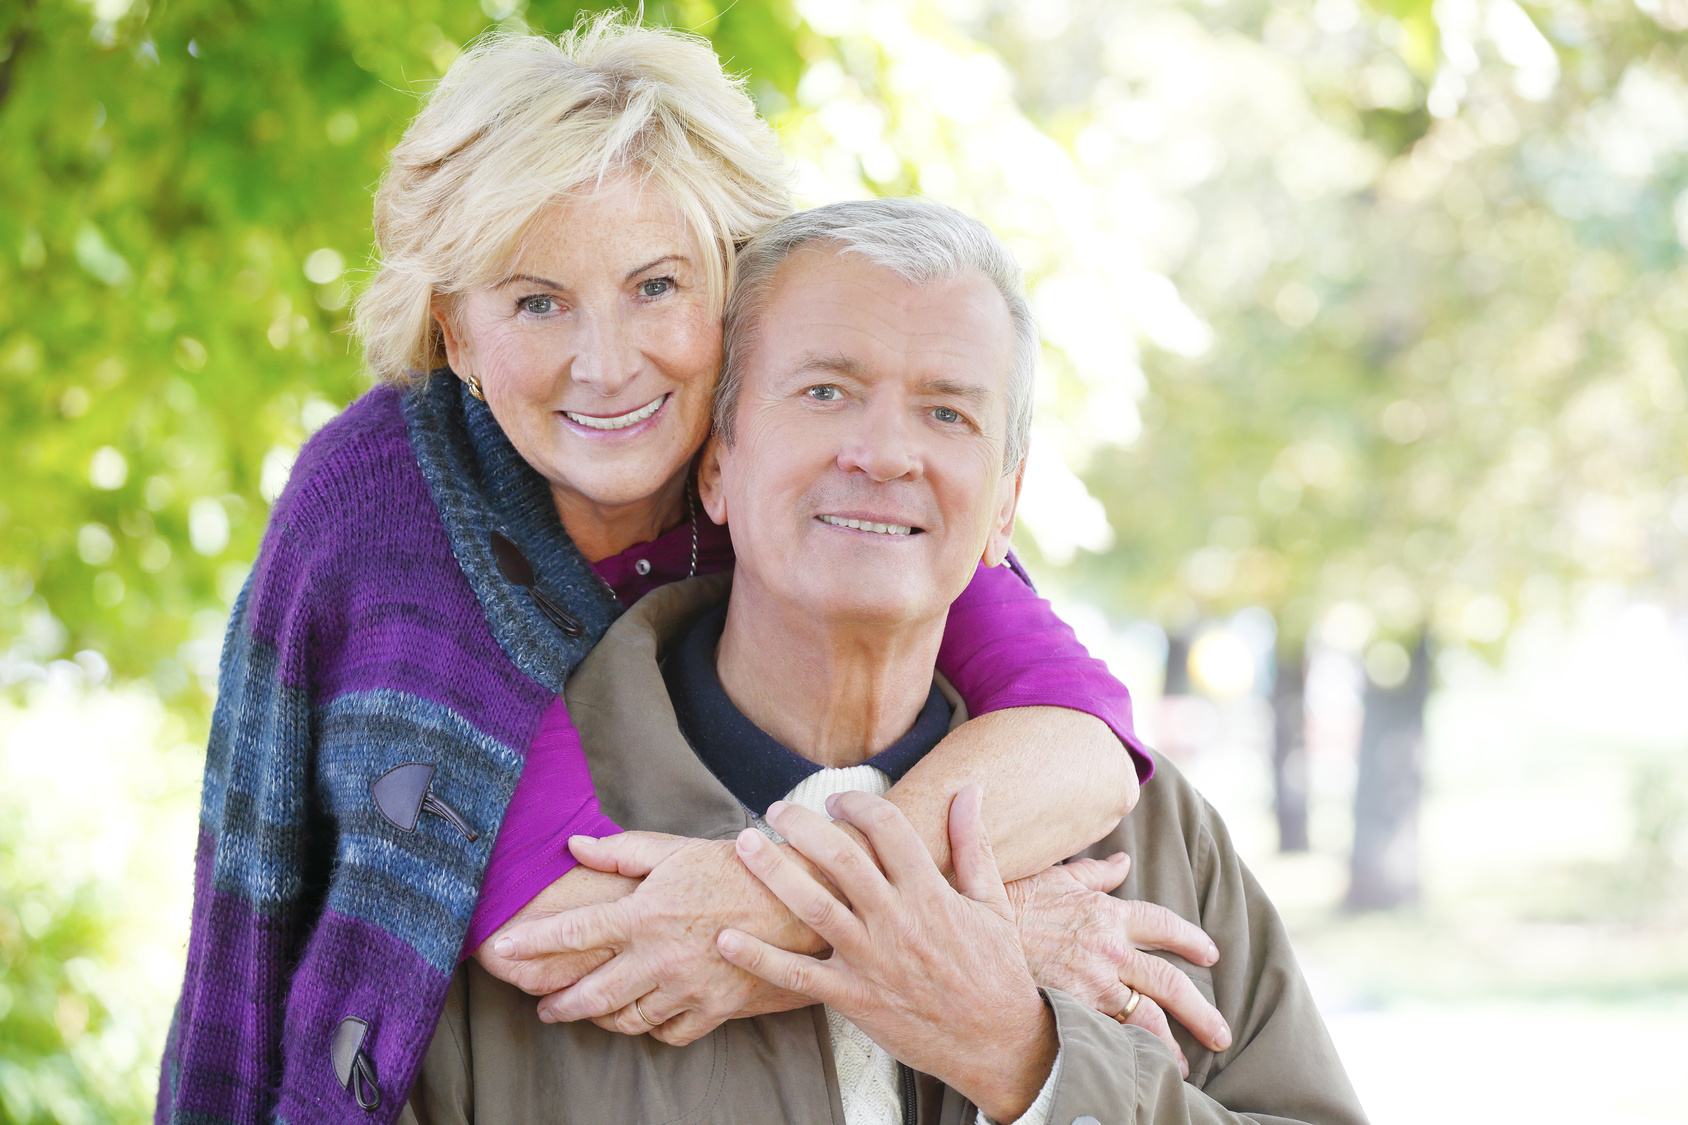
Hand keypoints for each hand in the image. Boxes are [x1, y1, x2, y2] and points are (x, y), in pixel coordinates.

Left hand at [491, 831, 814, 1045]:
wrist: (796, 900)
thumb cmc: (734, 868)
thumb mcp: (675, 850)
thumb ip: (621, 853)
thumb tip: (575, 845)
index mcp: (644, 913)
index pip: (574, 933)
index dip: (533, 944)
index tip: (502, 951)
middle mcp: (658, 956)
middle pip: (591, 993)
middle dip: (559, 1003)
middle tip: (544, 1007)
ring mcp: (685, 987)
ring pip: (627, 1019)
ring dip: (601, 1019)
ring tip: (588, 1013)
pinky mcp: (712, 1009)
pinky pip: (668, 1031)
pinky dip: (650, 1028)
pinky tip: (642, 1017)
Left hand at [717, 787, 1056, 1124]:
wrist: (995, 1042)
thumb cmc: (995, 969)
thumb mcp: (992, 902)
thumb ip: (973, 844)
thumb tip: (968, 790)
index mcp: (931, 893)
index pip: (888, 828)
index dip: (858, 803)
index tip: (836, 799)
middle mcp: (897, 921)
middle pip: (842, 858)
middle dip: (804, 826)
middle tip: (775, 810)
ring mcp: (872, 961)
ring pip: (813, 907)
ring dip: (773, 873)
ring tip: (744, 846)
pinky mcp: (854, 998)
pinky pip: (798, 976)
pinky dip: (759, 958)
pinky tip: (726, 938)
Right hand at [1006, 854, 1230, 1076]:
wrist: (973, 932)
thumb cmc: (1011, 901)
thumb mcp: (1054, 876)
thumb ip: (1093, 872)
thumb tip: (1122, 861)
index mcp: (1108, 914)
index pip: (1164, 926)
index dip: (1191, 940)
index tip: (1209, 955)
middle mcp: (1109, 950)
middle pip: (1169, 983)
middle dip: (1200, 1010)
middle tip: (1220, 1032)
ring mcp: (1092, 984)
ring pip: (1146, 1018)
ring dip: (1169, 1044)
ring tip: (1183, 1065)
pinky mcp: (1073, 1009)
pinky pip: (1110, 1035)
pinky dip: (1128, 1052)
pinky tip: (1137, 1066)